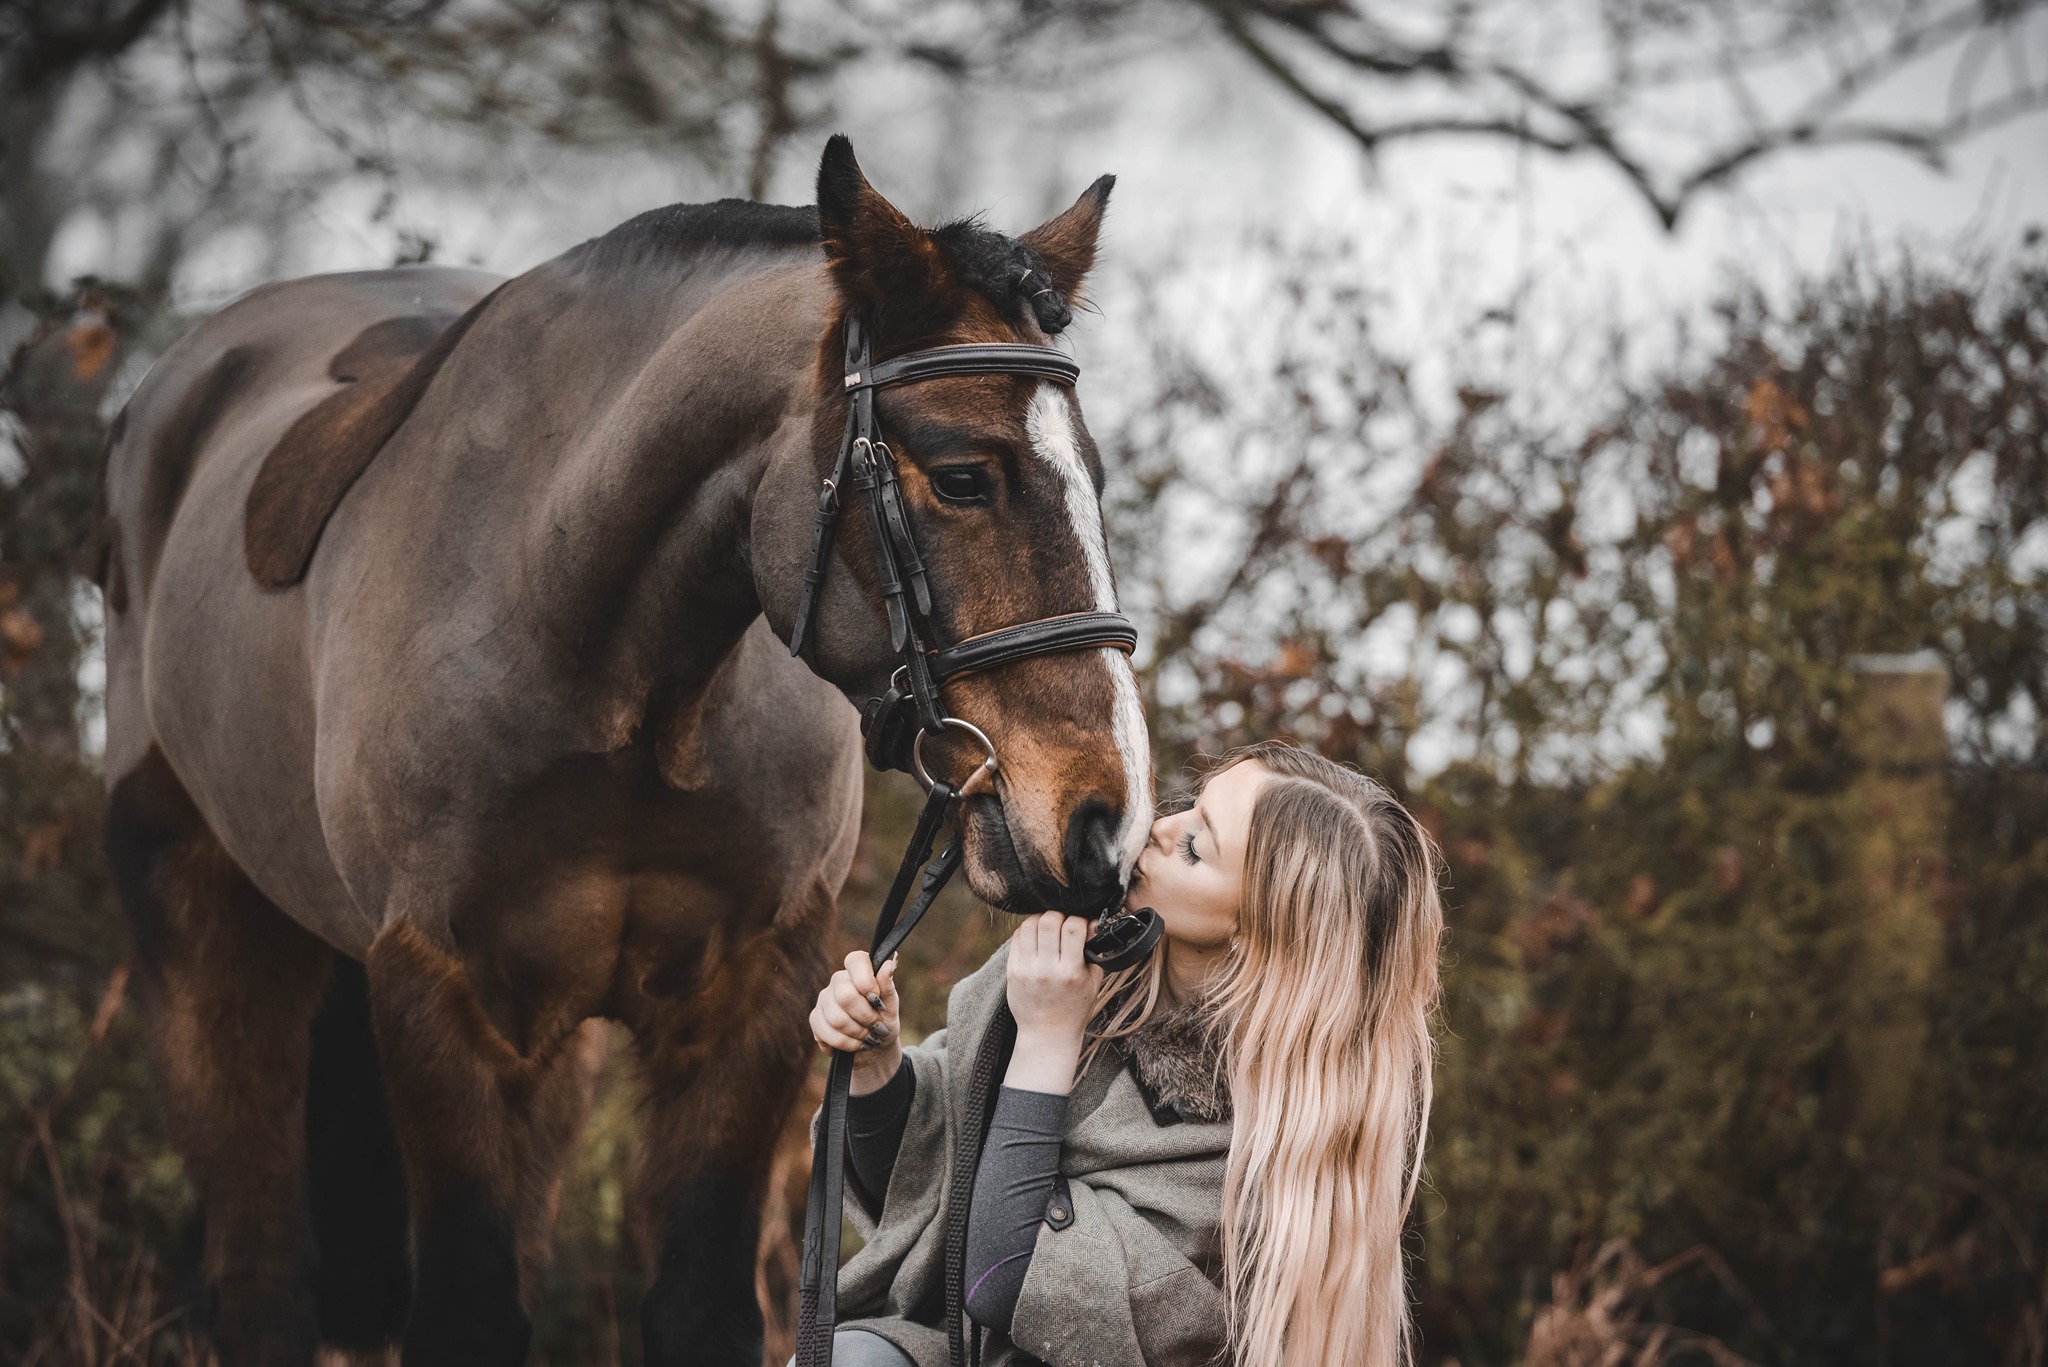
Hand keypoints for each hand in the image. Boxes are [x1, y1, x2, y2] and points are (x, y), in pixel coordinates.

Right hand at [809, 951, 901, 1095]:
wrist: (874, 1048)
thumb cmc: (884, 1022)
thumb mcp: (891, 1006)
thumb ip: (888, 986)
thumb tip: (888, 964)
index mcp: (858, 971)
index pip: (855, 960)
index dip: (867, 982)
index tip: (877, 1000)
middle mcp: (838, 981)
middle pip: (845, 995)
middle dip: (865, 1016)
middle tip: (876, 1025)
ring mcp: (824, 999)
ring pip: (837, 1019)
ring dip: (858, 1033)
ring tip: (867, 1036)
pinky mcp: (815, 1019)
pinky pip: (827, 1033)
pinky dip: (846, 1043)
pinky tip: (855, 1044)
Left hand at [1003, 912, 1103, 1095]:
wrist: (1047, 1034)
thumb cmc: (1076, 1007)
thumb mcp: (1094, 981)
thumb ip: (1095, 950)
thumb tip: (1094, 919)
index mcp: (1071, 972)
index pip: (1073, 927)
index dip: (1080, 919)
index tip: (1082, 925)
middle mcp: (1047, 970)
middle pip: (1049, 920)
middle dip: (1059, 915)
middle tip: (1063, 923)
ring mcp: (1027, 969)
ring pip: (1030, 925)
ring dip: (1041, 919)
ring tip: (1049, 927)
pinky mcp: (1012, 970)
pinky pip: (1017, 937)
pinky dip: (1028, 929)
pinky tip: (1036, 936)